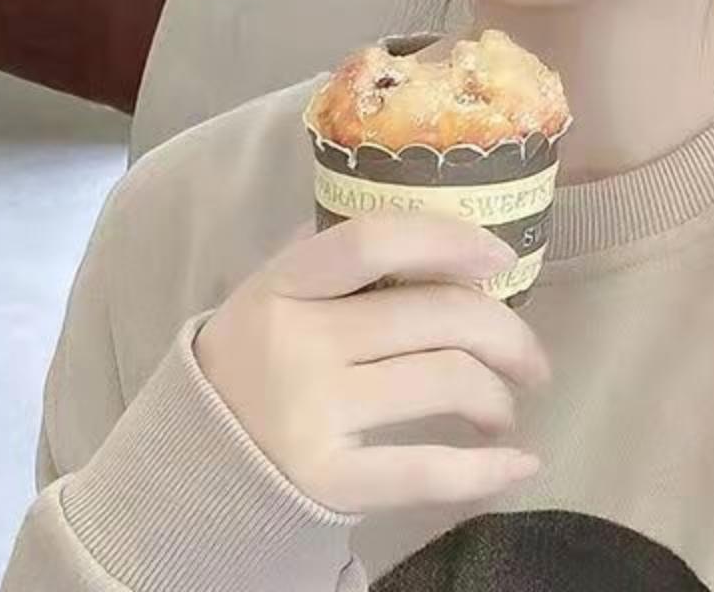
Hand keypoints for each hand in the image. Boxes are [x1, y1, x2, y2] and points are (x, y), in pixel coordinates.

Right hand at [193, 209, 551, 513]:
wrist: (182, 475)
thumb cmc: (248, 370)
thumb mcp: (271, 299)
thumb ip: (336, 265)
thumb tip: (437, 231)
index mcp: (282, 286)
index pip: (374, 240)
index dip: (449, 239)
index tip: (501, 259)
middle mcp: (296, 343)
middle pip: (434, 316)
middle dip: (505, 333)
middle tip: (531, 358)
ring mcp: (309, 414)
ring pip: (444, 381)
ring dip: (497, 395)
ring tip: (504, 407)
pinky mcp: (323, 483)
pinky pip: (424, 471)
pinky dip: (485, 471)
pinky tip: (521, 462)